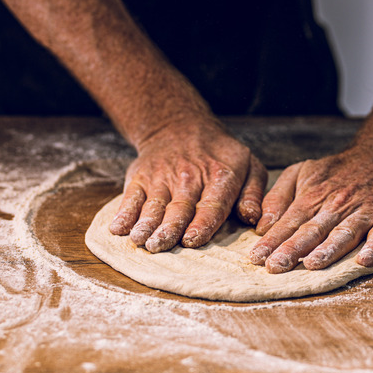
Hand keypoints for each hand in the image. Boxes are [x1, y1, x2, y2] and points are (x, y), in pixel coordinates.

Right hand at [109, 120, 266, 252]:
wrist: (180, 126)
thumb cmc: (220, 155)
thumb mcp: (248, 165)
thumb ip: (253, 194)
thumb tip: (252, 218)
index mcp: (221, 175)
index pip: (212, 203)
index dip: (202, 222)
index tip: (192, 239)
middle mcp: (190, 176)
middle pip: (179, 207)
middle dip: (169, 228)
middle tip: (159, 245)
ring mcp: (162, 177)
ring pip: (154, 204)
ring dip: (145, 223)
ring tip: (139, 240)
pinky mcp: (140, 177)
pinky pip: (131, 196)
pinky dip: (124, 213)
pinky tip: (118, 228)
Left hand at [248, 145, 372, 272]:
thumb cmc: (340, 171)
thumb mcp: (303, 172)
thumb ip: (279, 198)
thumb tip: (262, 226)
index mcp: (313, 197)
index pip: (289, 221)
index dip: (272, 241)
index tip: (255, 258)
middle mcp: (337, 205)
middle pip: (313, 229)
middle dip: (293, 249)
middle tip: (275, 267)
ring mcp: (366, 211)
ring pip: (345, 233)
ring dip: (329, 249)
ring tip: (312, 264)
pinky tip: (365, 261)